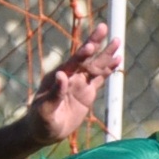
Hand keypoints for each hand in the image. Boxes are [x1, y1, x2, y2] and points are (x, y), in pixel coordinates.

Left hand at [21, 24, 121, 145]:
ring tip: (117, 40)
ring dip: (106, 54)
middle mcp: (70, 75)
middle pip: (85, 58)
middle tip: (103, 27)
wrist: (44, 131)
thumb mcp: (45, 110)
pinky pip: (100, 78)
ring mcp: (79, 83)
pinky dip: (109, 69)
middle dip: (94, 43)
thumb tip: (61, 75)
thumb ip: (54, 93)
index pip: (72, 63)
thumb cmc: (40, 121)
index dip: (82, 55)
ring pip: (95, 65)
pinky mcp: (87, 92)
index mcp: (57, 77)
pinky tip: (117, 60)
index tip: (91, 46)